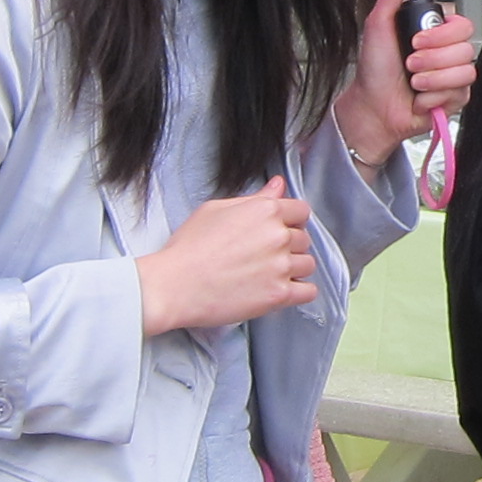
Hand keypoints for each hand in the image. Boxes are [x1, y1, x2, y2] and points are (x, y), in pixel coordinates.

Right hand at [135, 177, 317, 335]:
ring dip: (294, 269)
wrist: (174, 285)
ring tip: (269, 274)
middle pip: (303, 239)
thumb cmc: (188, 248)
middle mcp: (278, 236)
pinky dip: (299, 292)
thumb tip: (277, 186)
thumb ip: (253, 198)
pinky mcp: (279, 294)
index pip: (301, 211)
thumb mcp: (216, 210)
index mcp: (265, 211)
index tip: (282, 229)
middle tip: (265, 255)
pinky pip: (308, 292)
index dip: (291, 220)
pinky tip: (281, 289)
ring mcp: (281, 266)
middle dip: (289, 246)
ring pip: (308, 264)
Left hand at [334, 0, 480, 167]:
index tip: (415, 41)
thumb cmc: (374, 69)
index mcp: (435, 32)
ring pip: (464, 71)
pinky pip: (460, 93)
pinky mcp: (456, 98)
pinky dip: (434, 97)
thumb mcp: (379, 22)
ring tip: (413, 83)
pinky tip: (421, 97)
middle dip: (431, 60)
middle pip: (466, 48)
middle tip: (410, 64)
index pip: (462, 24)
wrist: (372, 108)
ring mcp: (453, 76)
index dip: (440, 35)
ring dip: (431, 80)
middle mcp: (447, 52)